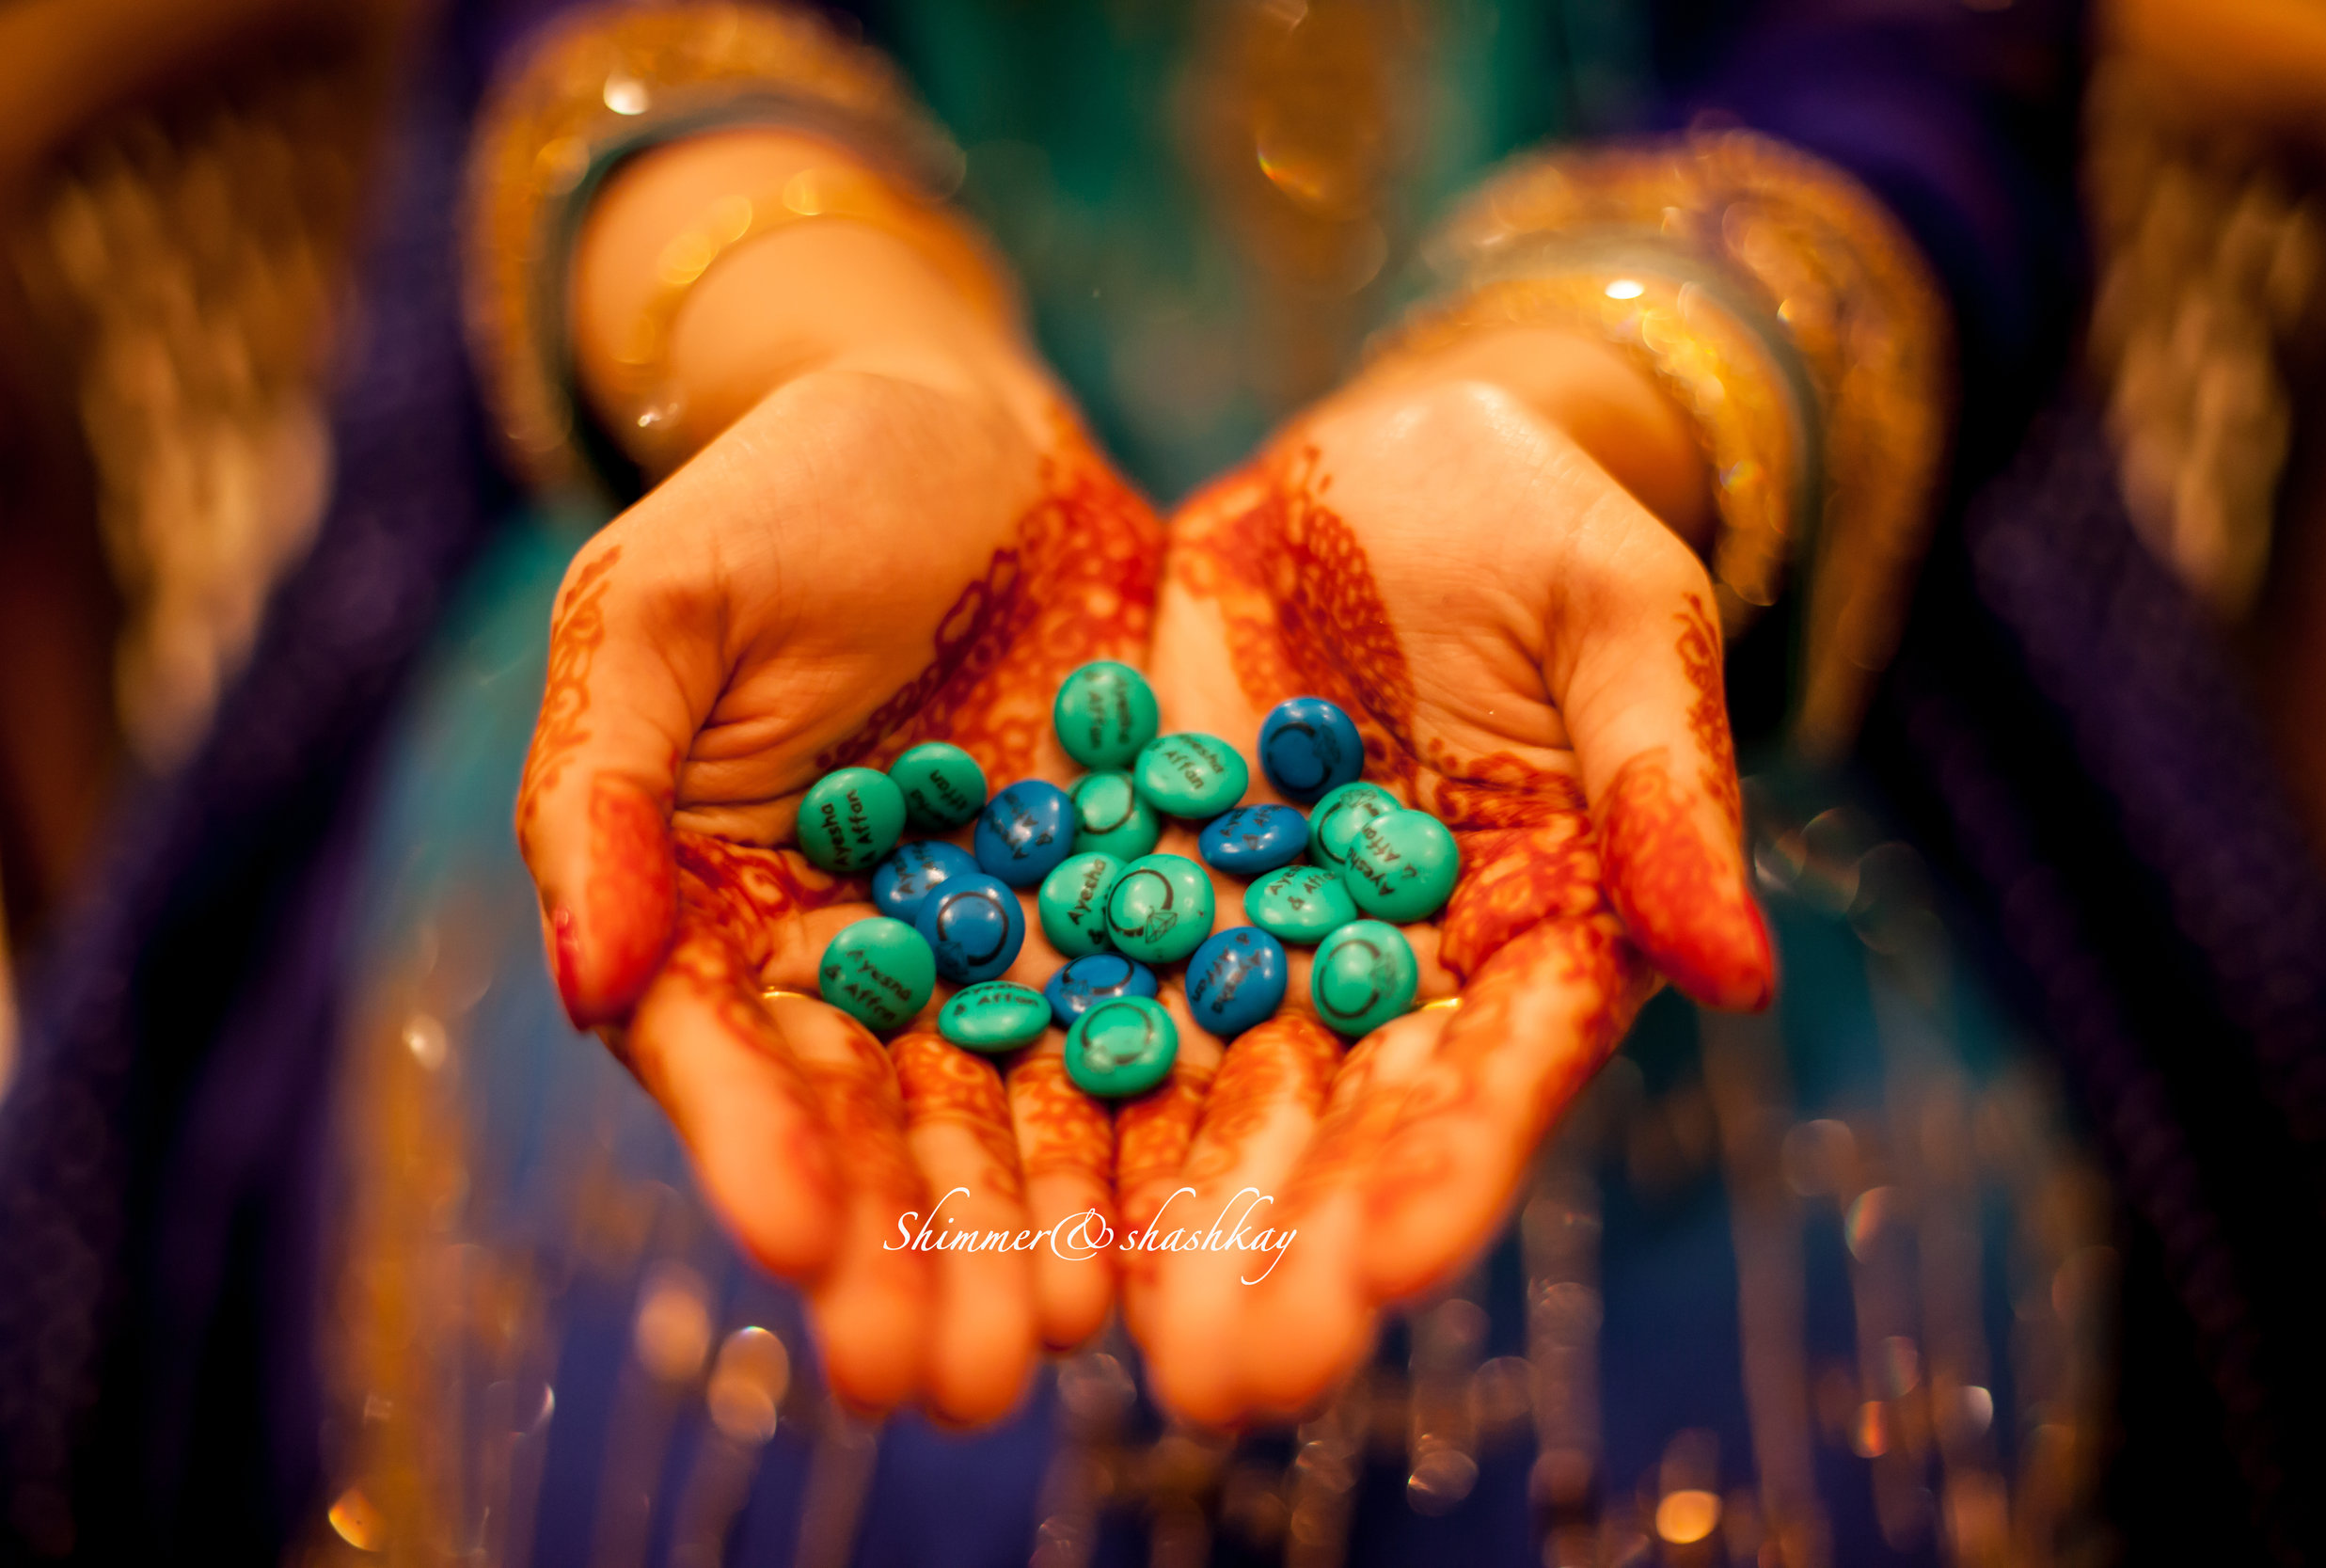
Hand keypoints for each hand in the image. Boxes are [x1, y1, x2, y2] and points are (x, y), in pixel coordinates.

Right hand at [517, 132, 1160, 1422]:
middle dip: (914, 1254)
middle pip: (882, 1132)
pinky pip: (1156, 1021)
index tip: (798, 1247)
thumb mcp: (662, 603)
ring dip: (1040, 1230)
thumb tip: (590, 983)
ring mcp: (1003, 949)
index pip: (733, 1060)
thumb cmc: (783, 494)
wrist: (961, 423)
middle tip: (953, 1378)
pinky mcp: (1127, 908)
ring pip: (1022, 1112)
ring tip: (1070, 1335)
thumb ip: (608, 784)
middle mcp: (865, 968)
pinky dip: (1171, 1116)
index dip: (759, 1154)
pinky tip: (1198, 1209)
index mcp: (724, 918)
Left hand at [1126, 346, 1773, 1423]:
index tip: (1393, 1266)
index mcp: (1533, 938)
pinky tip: (989, 1183)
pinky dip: (1043, 1085)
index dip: (1451, 1170)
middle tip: (1226, 1378)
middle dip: (1282, 1251)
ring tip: (1096, 1335)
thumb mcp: (1624, 621)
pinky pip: (1086, 992)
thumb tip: (1740, 973)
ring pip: (1202, 1097)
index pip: (1498, 1076)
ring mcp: (1257, 936)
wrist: (1384, 461)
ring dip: (1154, 1219)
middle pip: (1340, 1130)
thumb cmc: (1540, 527)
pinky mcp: (1141, 879)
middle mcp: (1389, 974)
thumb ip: (1663, 787)